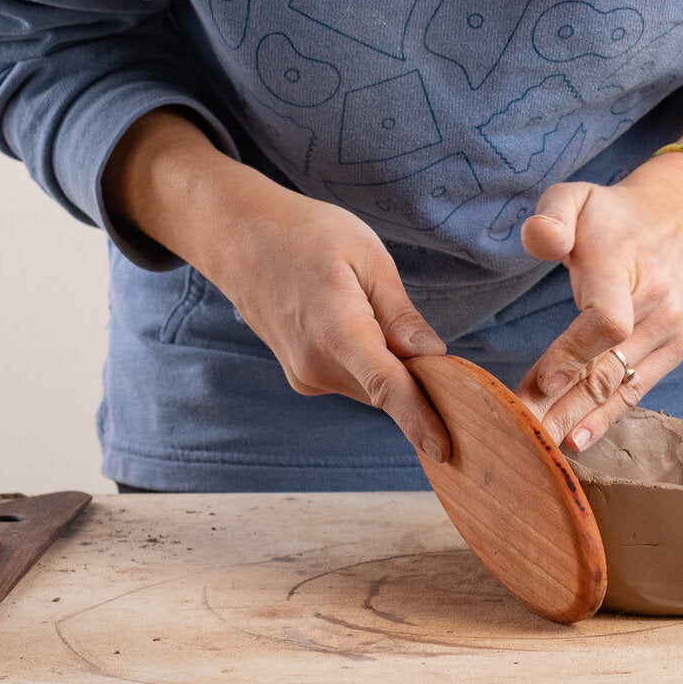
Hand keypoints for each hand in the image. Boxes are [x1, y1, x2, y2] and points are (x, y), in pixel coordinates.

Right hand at [218, 167, 451, 460]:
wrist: (238, 235)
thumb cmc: (304, 234)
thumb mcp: (366, 256)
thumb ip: (400, 313)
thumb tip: (433, 356)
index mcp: (335, 330)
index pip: (387, 387)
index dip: (419, 419)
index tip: (444, 449)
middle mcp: (316, 365)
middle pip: (388, 390)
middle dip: (419, 377)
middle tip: (429, 334)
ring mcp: (306, 375)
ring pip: (372, 387)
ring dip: (392, 367)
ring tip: (375, 309)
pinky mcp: (303, 377)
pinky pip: (354, 380)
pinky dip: (370, 365)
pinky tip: (359, 322)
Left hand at [515, 150, 682, 451]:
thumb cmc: (614, 215)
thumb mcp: (578, 196)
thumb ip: (553, 214)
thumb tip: (538, 238)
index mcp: (625, 267)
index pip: (607, 320)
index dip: (574, 353)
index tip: (542, 382)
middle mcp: (655, 305)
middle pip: (607, 366)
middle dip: (562, 404)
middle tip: (520, 433)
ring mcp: (669, 333)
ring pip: (619, 386)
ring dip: (578, 419)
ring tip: (539, 448)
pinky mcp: (671, 352)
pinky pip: (635, 391)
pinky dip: (605, 419)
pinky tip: (575, 441)